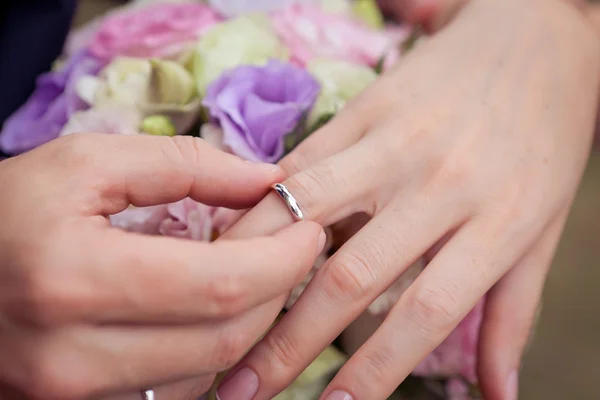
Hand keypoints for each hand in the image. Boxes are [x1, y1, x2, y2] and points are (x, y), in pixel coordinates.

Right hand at [0, 134, 324, 398]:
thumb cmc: (7, 211)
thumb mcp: (86, 164)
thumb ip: (184, 165)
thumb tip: (265, 179)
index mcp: (74, 281)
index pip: (220, 286)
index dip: (282, 260)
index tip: (310, 230)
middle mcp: (72, 358)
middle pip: (224, 339)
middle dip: (277, 292)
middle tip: (294, 249)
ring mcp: (73, 397)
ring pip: (208, 375)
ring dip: (250, 324)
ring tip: (258, 274)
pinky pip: (176, 393)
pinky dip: (212, 353)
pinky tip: (216, 312)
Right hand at [214, 0, 599, 398]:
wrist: (540, 34)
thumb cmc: (548, 138)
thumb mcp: (546, 227)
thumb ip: (514, 312)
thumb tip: (497, 394)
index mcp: (496, 222)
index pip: (425, 313)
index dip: (376, 370)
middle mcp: (439, 182)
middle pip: (351, 273)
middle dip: (290, 339)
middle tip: (247, 386)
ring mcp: (396, 139)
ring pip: (307, 210)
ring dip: (253, 266)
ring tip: (216, 312)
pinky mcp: (365, 106)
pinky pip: (301, 159)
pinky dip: (261, 201)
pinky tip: (231, 236)